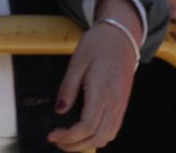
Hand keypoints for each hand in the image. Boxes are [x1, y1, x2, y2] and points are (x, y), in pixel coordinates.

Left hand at [46, 0, 141, 150]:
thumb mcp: (77, 61)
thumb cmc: (99, 44)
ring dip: (88, 143)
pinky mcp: (123, 101)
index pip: (86, 127)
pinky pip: (114, 127)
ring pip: (108, 135)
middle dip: (75, 145)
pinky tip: (87, 131)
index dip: (67, 137)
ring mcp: (121, 102)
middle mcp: (115, 100)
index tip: (52, 134)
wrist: (122, 34)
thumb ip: (68, 87)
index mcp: (102, 91)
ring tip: (70, 138)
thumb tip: (60, 110)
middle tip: (57, 140)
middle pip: (97, 136)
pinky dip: (100, 136)